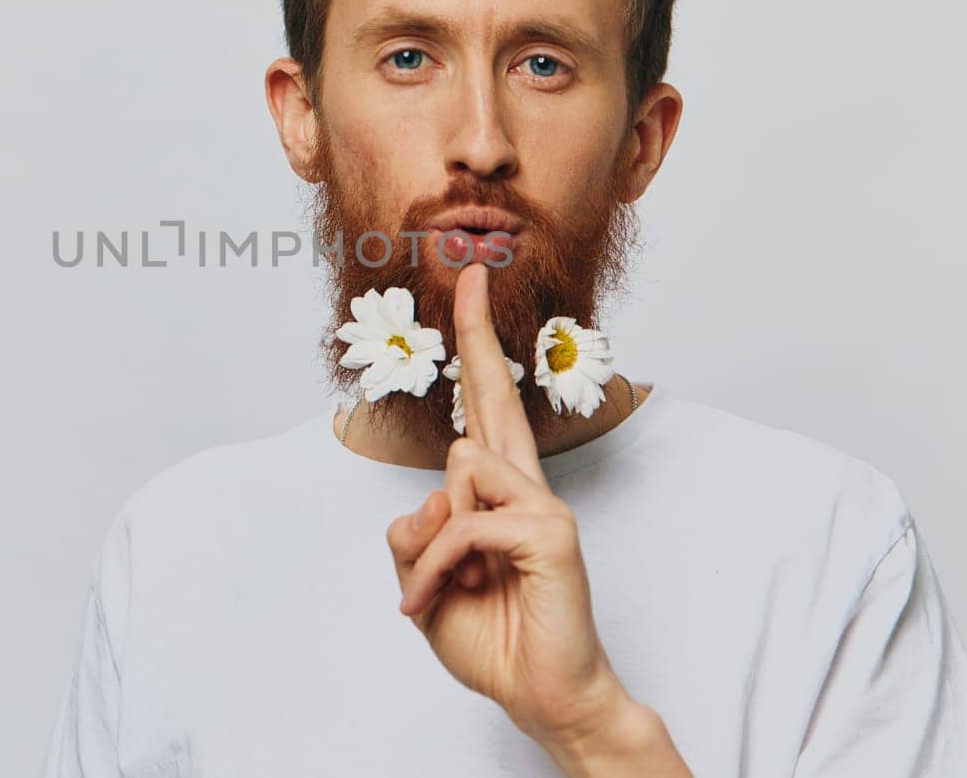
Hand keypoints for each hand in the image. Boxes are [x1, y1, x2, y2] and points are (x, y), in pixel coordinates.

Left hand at [385, 264, 673, 770]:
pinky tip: (447, 597)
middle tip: (470, 270)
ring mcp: (543, 505)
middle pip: (495, 395)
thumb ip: (416, 538)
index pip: (484, 409)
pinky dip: (439, 567)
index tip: (469, 290)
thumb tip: (429, 500)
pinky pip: (463, 522)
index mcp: (499, 492)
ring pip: (460, 466)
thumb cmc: (492, 638)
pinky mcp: (550, 532)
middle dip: (477, 331)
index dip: (475, 351)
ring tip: (452, 588)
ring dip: (433, 542)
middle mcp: (525, 487)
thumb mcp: (425, 584)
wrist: (544, 696)